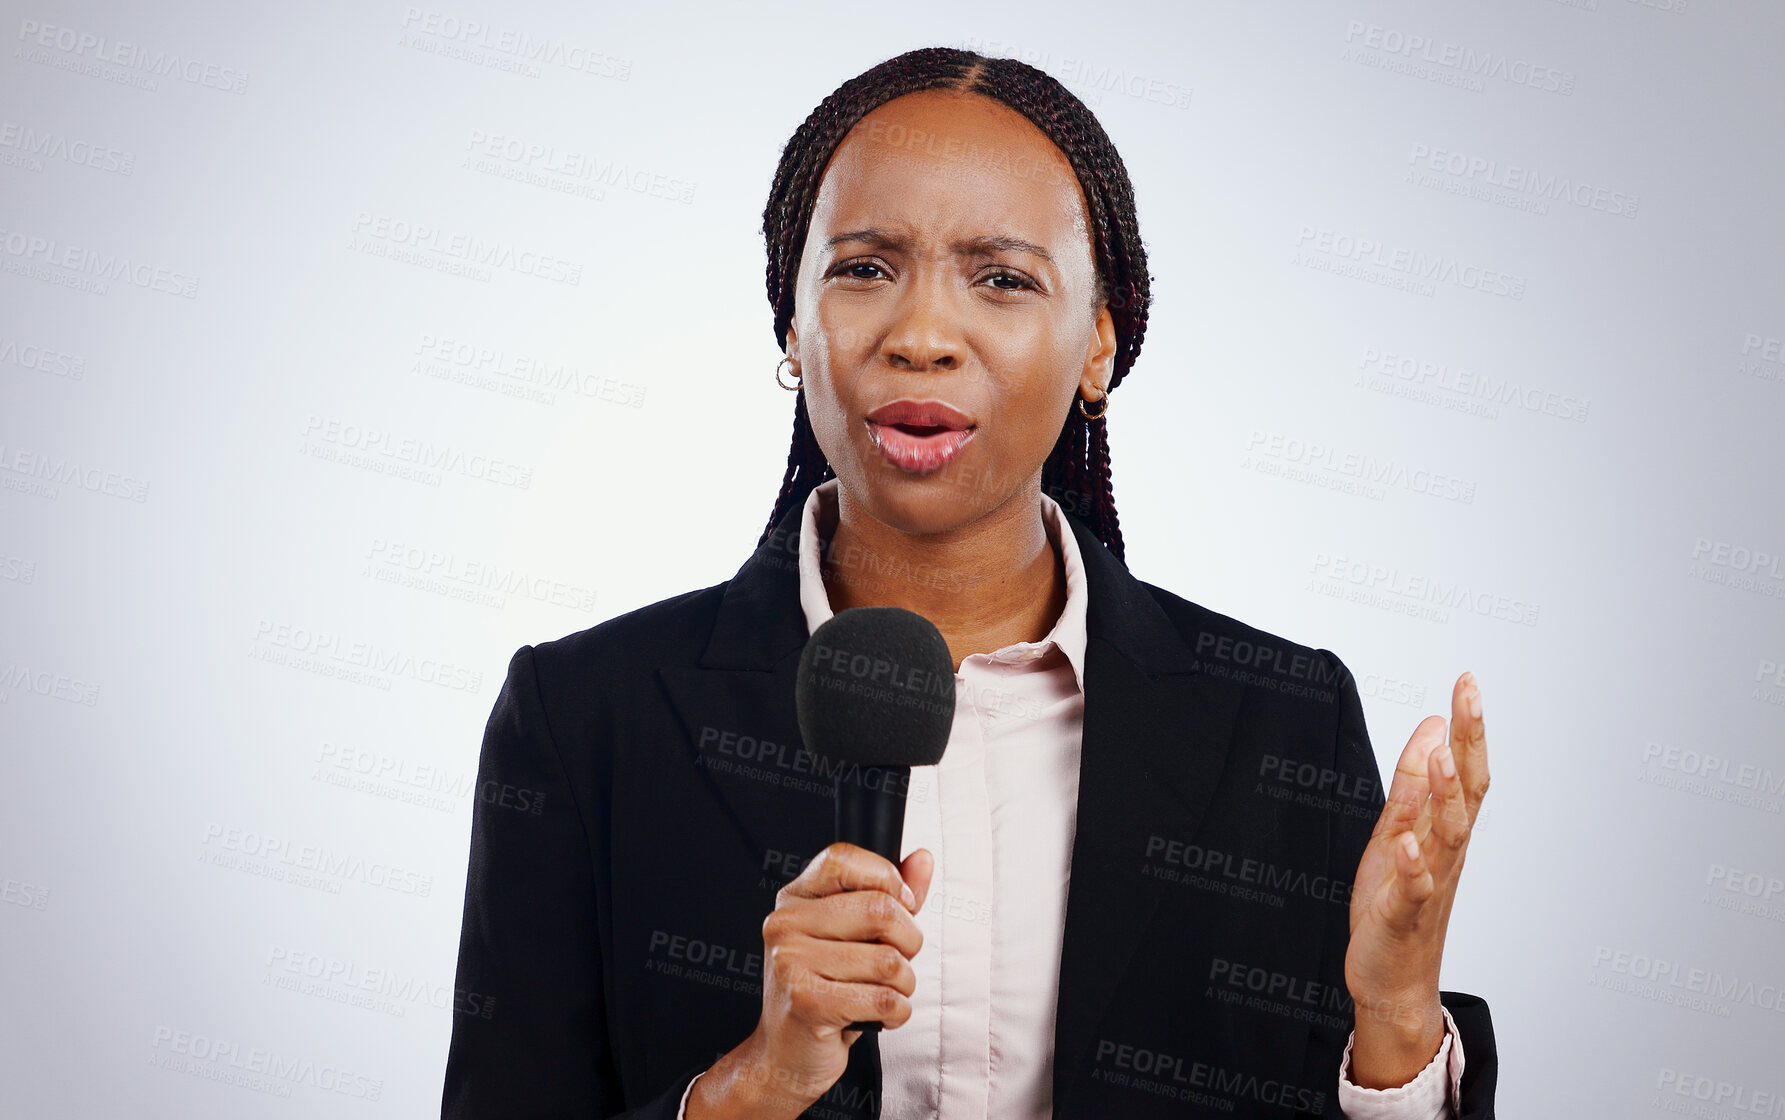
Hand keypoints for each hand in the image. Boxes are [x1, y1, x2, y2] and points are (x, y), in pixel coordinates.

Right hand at [686, 842, 934, 1119]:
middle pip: (881, 909)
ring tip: (881, 992)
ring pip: (889, 960)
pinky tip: (878, 1015)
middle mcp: (786, 924)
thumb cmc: (826, 989)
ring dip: (903, 985)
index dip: (886, 879)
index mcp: (796, 898)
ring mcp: (791, 962)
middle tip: (895, 961)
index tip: (900, 906)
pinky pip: (884, 999)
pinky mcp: (806, 1001)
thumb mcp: (857, 936)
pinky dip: (896, 1012)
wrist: (786, 1053)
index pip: (844, 858)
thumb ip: (891, 895)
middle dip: (908, 942)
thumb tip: (922, 860)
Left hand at [1344, 672, 1489, 1088]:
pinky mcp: (1405, 914)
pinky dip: (1413, 864)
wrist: (1393, 978)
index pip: (1466, 769)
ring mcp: (1429, 882)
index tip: (1467, 680)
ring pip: (1448, 834)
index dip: (1468, 725)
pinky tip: (1408, 842)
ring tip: (1445, 756)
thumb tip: (1432, 727)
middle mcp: (1447, 852)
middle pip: (1469, 792)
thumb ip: (1413, 782)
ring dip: (1447, 794)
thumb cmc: (1396, 904)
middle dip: (1471, 742)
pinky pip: (1414, 888)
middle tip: (1469, 696)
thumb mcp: (1397, 829)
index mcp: (1445, 829)